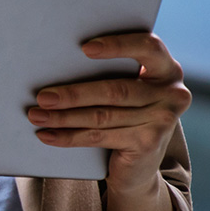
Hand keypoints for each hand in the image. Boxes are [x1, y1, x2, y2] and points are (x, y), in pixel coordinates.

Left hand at [28, 32, 190, 193]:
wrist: (140, 164)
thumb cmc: (125, 113)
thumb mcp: (126, 90)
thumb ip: (109, 72)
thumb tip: (55, 63)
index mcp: (166, 69)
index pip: (148, 47)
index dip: (118, 46)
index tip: (85, 48)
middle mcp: (172, 93)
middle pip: (115, 90)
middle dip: (74, 93)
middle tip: (42, 96)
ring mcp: (163, 120)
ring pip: (102, 115)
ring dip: (63, 117)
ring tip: (37, 115)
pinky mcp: (149, 143)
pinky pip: (99, 136)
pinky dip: (69, 136)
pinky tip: (47, 135)